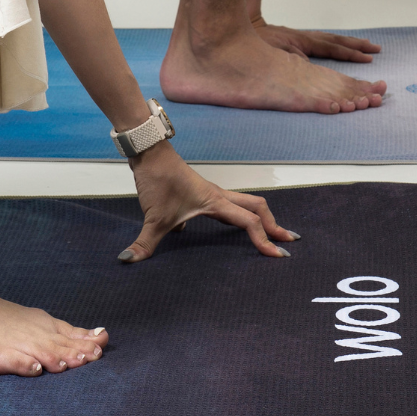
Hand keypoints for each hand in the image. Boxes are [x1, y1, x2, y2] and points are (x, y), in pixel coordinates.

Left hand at [118, 139, 298, 261]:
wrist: (150, 154)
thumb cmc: (157, 180)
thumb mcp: (152, 217)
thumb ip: (144, 242)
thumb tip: (128, 261)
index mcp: (215, 202)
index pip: (249, 222)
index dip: (264, 239)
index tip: (277, 256)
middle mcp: (220, 196)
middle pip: (258, 207)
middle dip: (274, 225)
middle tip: (287, 242)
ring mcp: (214, 194)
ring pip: (248, 203)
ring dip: (262, 218)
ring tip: (271, 235)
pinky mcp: (205, 193)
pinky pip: (234, 204)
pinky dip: (244, 215)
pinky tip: (237, 229)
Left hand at [252, 16, 382, 63]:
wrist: (239, 27)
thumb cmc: (253, 41)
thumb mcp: (272, 52)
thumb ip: (292, 57)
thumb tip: (308, 63)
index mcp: (302, 40)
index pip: (332, 47)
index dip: (351, 53)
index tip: (368, 57)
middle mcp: (305, 37)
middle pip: (336, 40)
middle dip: (357, 45)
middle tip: (376, 49)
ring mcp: (300, 38)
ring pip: (330, 39)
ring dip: (348, 43)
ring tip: (365, 46)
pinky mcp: (294, 40)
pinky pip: (322, 42)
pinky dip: (335, 44)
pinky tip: (340, 47)